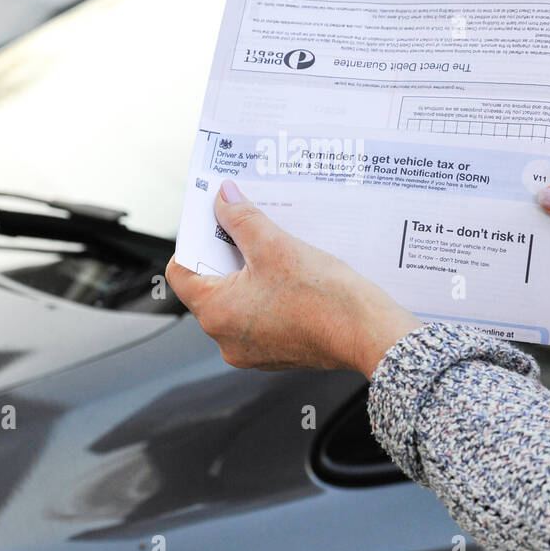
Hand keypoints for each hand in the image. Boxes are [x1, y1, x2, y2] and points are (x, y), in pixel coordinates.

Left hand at [166, 180, 420, 378]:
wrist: (368, 333)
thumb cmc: (322, 297)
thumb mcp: (275, 246)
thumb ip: (242, 219)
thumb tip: (223, 197)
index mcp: (216, 313)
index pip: (181, 273)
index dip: (194, 243)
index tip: (212, 223)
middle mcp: (225, 338)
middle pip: (210, 286)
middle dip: (227, 255)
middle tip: (246, 227)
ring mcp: (250, 350)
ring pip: (237, 301)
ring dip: (250, 274)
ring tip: (273, 250)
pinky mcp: (275, 353)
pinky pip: (259, 317)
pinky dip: (267, 295)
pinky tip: (290, 276)